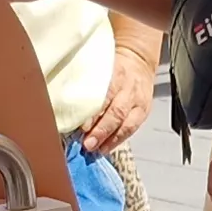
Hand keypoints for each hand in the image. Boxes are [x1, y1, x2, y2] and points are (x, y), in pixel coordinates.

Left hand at [82, 40, 154, 154]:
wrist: (138, 61)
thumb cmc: (111, 67)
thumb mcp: (99, 68)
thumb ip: (87, 84)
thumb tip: (68, 107)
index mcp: (116, 74)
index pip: (105, 95)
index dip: (94, 113)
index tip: (82, 126)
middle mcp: (129, 89)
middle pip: (117, 112)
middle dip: (101, 130)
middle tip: (87, 143)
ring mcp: (138, 102)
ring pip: (126, 124)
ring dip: (109, 139)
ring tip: (95, 149)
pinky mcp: (143, 112)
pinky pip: (131, 129)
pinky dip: (117, 141)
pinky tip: (105, 148)